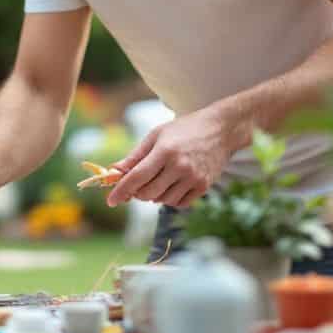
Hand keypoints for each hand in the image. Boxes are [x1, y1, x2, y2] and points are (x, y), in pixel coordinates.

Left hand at [106, 106, 238, 207]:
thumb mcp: (156, 135)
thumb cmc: (184, 129)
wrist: (221, 130)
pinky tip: (171, 184)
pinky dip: (170, 198)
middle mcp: (180, 167)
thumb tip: (114, 172)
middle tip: (137, 184)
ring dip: (154, 195)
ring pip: (162, 200)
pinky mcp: (204, 187)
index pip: (137, 177)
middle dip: (136, 192)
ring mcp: (193, 178)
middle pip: (148, 193)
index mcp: (165, 151)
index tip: (111, 201)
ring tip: (158, 178)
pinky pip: (179, 203)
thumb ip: (135, 156)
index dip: (121, 191)